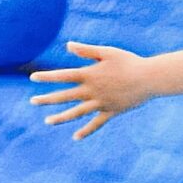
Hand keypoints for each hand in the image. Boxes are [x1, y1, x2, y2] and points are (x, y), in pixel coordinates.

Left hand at [31, 42, 157, 140]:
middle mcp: (92, 90)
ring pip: (77, 112)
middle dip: (47, 99)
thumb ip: (87, 50)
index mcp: (89, 74)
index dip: (47, 77)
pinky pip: (96, 123)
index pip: (63, 76)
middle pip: (64, 96)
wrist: (150, 78)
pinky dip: (86, 130)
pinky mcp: (111, 112)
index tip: (32, 78)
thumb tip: (67, 45)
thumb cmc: (129, 61)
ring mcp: (101, 103)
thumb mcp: (107, 52)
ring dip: (61, 118)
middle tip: (32, 101)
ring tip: (47, 121)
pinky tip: (76, 137)